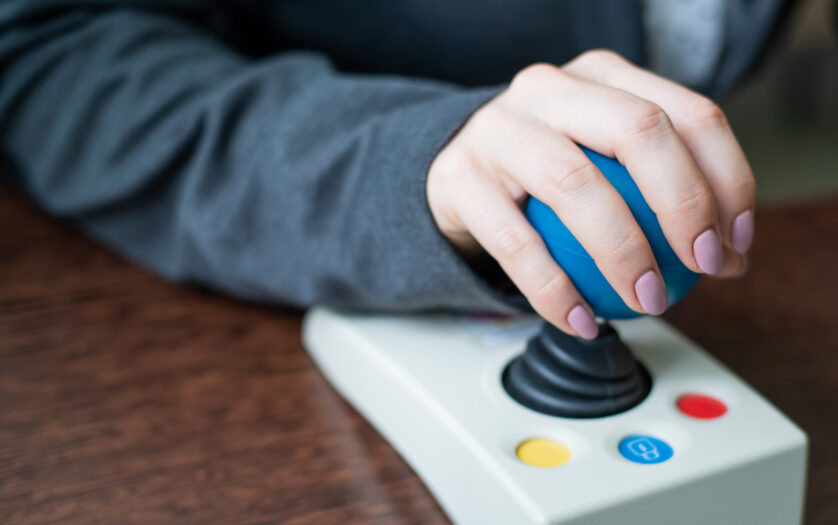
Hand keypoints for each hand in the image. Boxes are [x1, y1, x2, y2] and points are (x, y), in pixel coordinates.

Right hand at [427, 50, 753, 338]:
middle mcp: (549, 89)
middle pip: (637, 130)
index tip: (735, 241)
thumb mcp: (608, 164)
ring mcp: (498, 129)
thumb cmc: (544, 173)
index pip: (687, 113)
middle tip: (701, 264)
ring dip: (623, 251)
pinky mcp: (460, 178)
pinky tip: (583, 320)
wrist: (455, 172)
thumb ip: (666, 200)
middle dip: (684, 203)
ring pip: (574, 182)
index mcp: (600, 76)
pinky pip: (516, 244)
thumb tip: (731, 257)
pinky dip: (556, 291)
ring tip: (648, 299)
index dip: (726, 179)